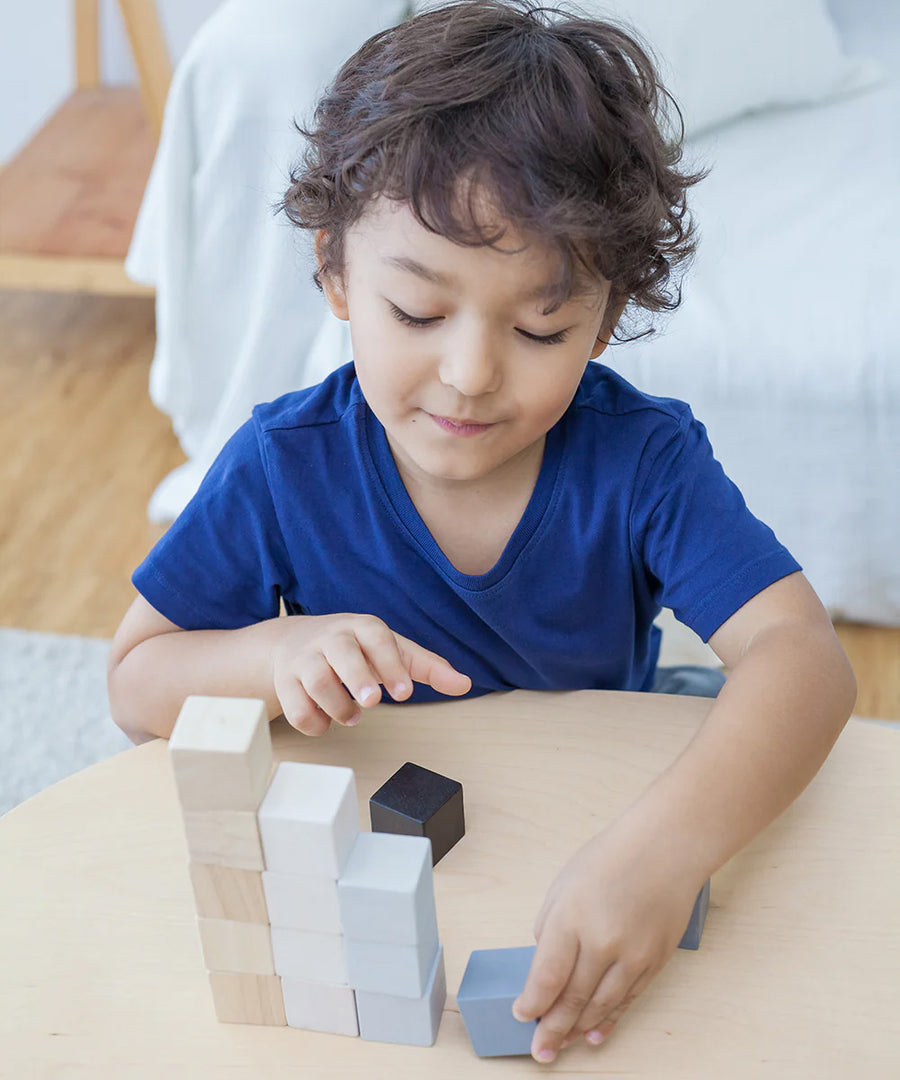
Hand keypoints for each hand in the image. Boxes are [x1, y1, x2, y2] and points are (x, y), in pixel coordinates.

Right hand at [271, 613, 470, 734]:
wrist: (295, 641)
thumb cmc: (355, 648)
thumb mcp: (392, 650)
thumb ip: (427, 667)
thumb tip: (464, 684)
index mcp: (361, 627)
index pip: (377, 639)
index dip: (391, 665)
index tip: (405, 692)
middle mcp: (331, 638)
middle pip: (341, 655)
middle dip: (357, 679)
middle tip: (372, 702)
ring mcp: (304, 658)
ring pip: (317, 683)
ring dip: (338, 707)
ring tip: (354, 716)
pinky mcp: (285, 682)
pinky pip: (296, 707)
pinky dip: (314, 722)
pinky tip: (326, 721)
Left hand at [512, 828, 702, 1062]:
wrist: (666, 849)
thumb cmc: (611, 858)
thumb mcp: (564, 884)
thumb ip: (550, 925)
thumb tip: (546, 962)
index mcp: (572, 918)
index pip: (547, 976)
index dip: (532, 1003)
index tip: (522, 1015)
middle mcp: (602, 942)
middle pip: (572, 998)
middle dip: (551, 1029)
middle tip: (538, 1052)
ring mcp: (633, 955)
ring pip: (601, 1006)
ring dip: (578, 1030)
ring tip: (560, 1047)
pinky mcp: (655, 962)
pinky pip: (628, 999)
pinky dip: (609, 1020)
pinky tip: (594, 1034)